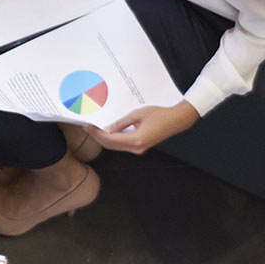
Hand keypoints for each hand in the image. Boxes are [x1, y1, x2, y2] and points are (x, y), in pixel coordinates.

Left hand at [86, 101, 200, 154]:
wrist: (176, 120)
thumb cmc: (160, 115)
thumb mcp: (137, 114)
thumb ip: (121, 123)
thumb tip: (107, 129)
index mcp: (136, 140)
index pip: (110, 139)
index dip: (97, 133)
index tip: (88, 126)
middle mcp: (136, 148)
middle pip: (111, 145)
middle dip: (97, 137)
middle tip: (87, 127)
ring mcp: (139, 149)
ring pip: (116, 146)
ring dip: (104, 139)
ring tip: (94, 129)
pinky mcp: (141, 146)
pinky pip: (123, 144)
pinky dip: (113, 139)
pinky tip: (108, 131)